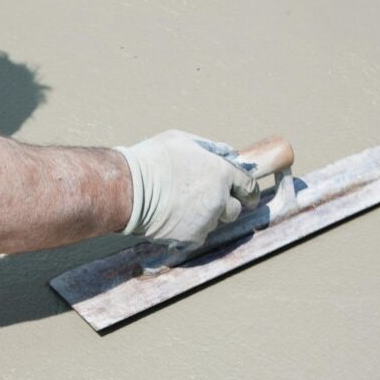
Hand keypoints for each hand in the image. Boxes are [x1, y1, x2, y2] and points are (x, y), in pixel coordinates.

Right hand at [116, 130, 260, 247]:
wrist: (130, 189)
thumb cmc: (153, 160)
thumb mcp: (183, 141)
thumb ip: (210, 148)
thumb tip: (227, 152)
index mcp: (222, 172)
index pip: (248, 186)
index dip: (248, 192)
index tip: (247, 197)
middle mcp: (220, 199)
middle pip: (234, 209)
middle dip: (224, 206)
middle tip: (206, 201)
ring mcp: (207, 220)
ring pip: (213, 223)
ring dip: (204, 218)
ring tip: (180, 208)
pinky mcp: (192, 237)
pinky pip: (197, 236)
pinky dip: (188, 230)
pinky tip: (172, 219)